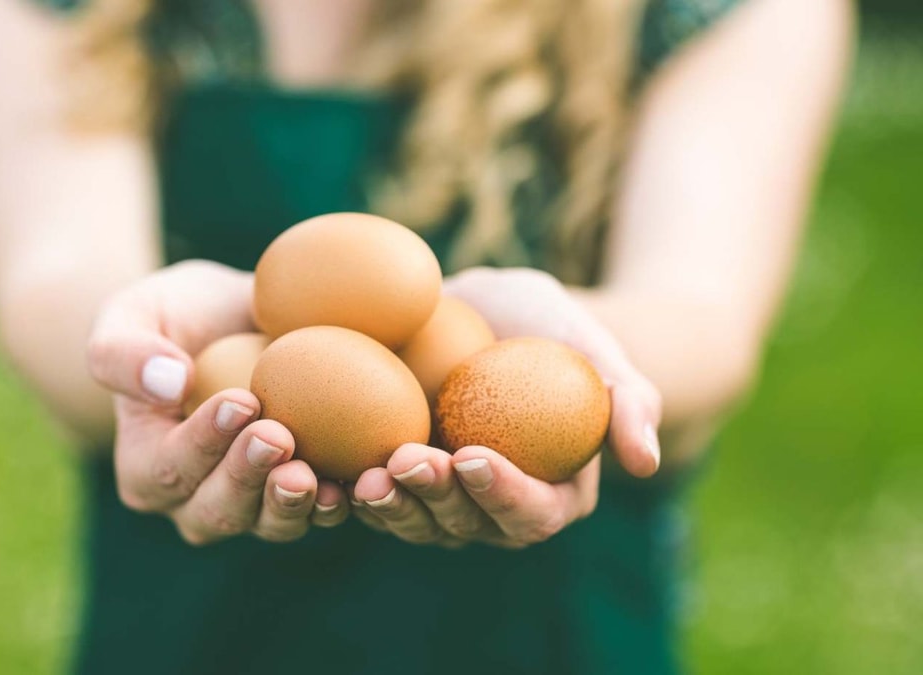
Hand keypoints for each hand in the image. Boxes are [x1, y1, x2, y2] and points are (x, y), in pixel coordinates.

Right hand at [87, 260, 348, 544]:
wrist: (234, 321)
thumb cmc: (173, 315)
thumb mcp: (130, 314)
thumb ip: (124, 351)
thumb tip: (170, 383)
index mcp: (146, 470)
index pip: (169, 467)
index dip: (203, 442)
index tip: (241, 400)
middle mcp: (195, 503)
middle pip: (219, 509)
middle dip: (248, 477)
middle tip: (279, 436)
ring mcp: (253, 507)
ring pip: (270, 522)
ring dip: (293, 503)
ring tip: (314, 474)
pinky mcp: (303, 496)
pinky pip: (320, 511)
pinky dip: (340, 501)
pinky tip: (359, 480)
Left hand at [349, 267, 661, 548]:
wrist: (487, 312)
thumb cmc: (550, 329)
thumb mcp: (595, 348)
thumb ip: (629, 402)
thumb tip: (645, 464)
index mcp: (551, 495)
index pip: (531, 513)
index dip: (501, 494)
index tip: (473, 455)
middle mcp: (494, 511)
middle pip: (465, 527)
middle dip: (435, 500)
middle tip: (409, 460)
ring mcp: (442, 502)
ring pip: (415, 522)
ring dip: (390, 505)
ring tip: (367, 474)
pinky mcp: (398, 482)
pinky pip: (376, 497)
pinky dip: (352, 489)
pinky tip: (330, 467)